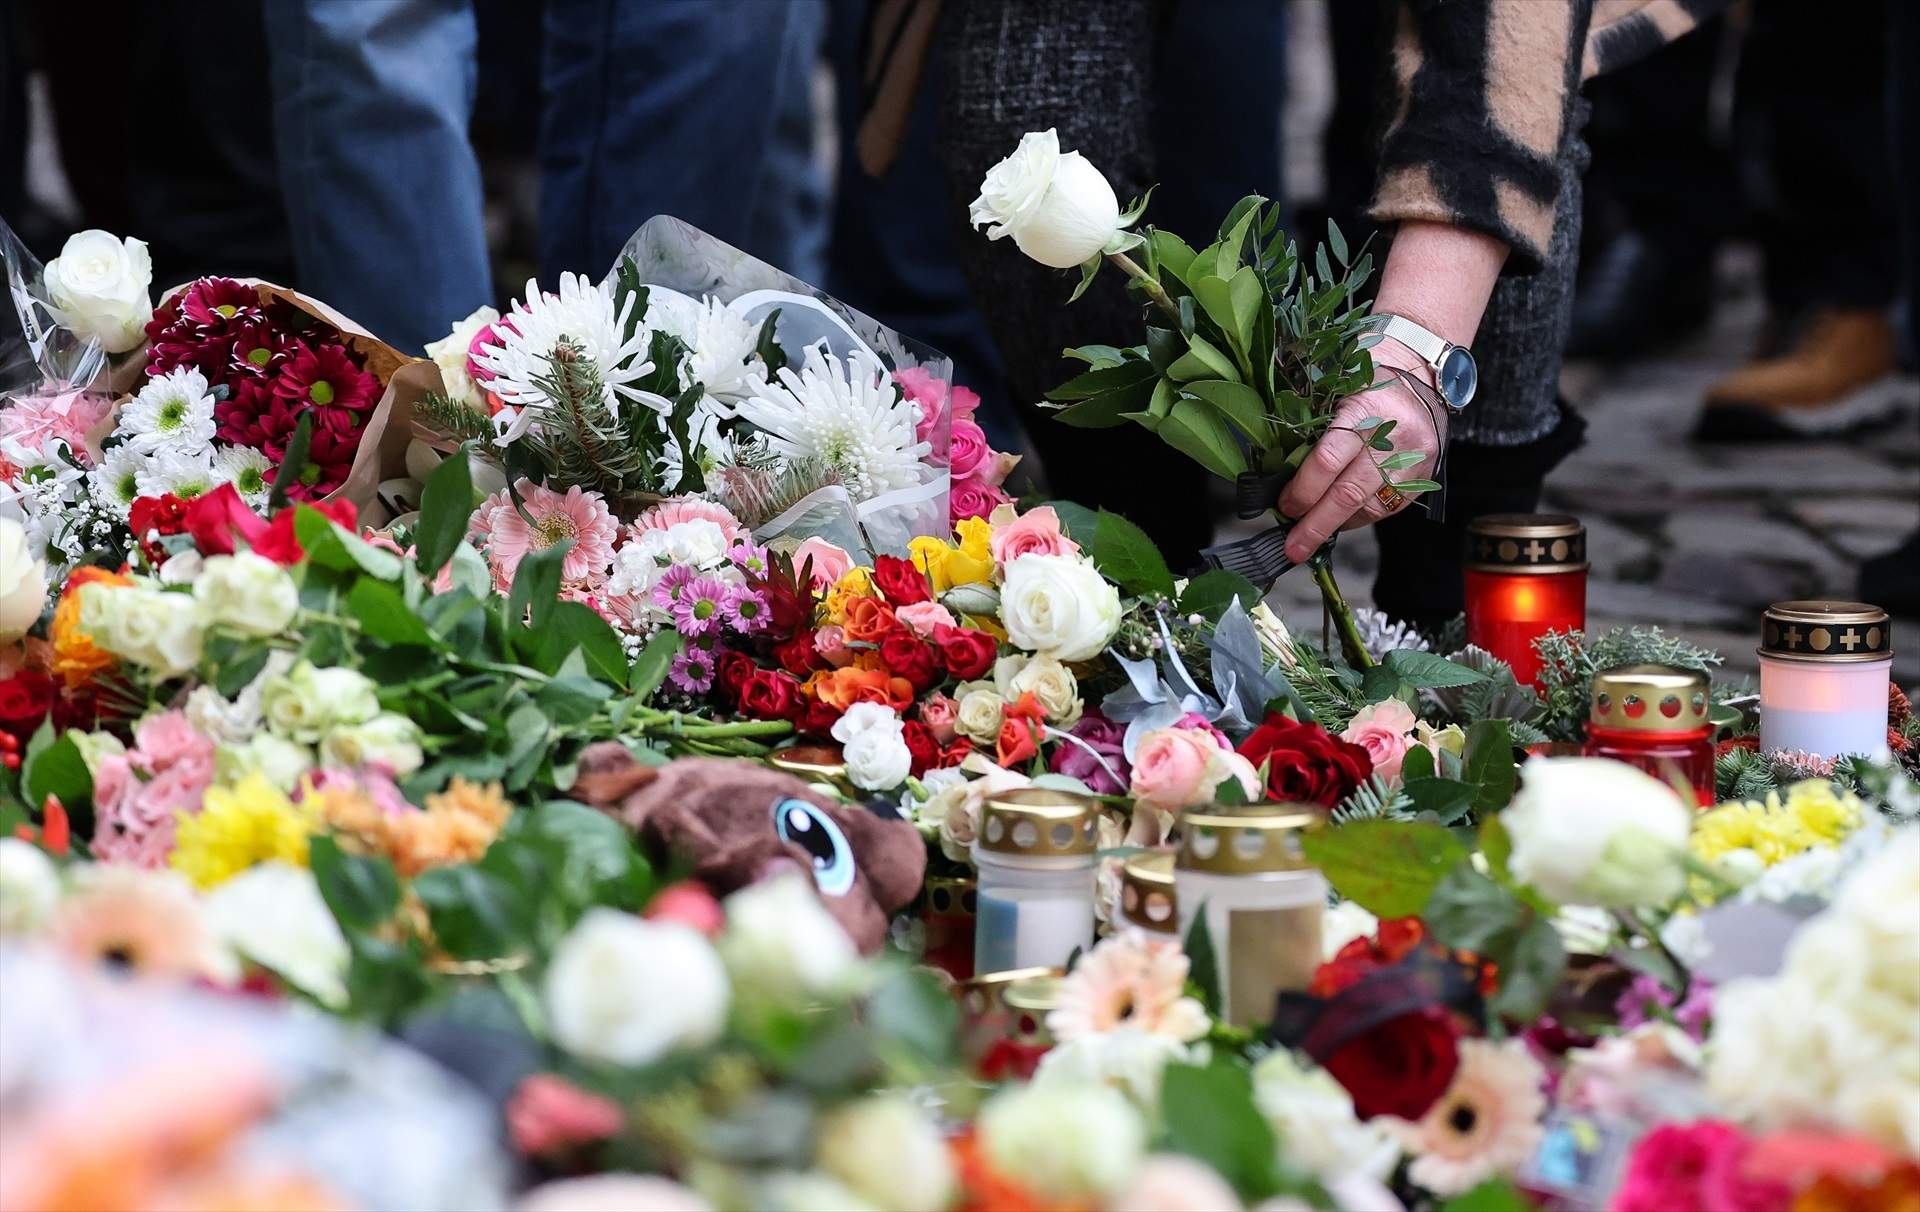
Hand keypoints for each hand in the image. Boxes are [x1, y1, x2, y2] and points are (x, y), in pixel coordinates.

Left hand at [1277, 335, 1445, 565]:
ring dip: (1336, 526)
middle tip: (1292, 547)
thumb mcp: (1335, 387)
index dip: (1303, 489)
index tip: (1283, 505)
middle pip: (1349, 493)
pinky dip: (1358, 518)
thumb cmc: (1368, 377)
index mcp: (1364, 409)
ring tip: (1310, 537)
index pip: (1329, 459)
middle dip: (1316, 525)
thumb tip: (1279, 471)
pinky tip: (1339, 520)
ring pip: (1370, 507)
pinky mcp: (1423, 476)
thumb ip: (1311, 425)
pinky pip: (1386, 508)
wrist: (1422, 374)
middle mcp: (1394, 437)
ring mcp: (1413, 459)